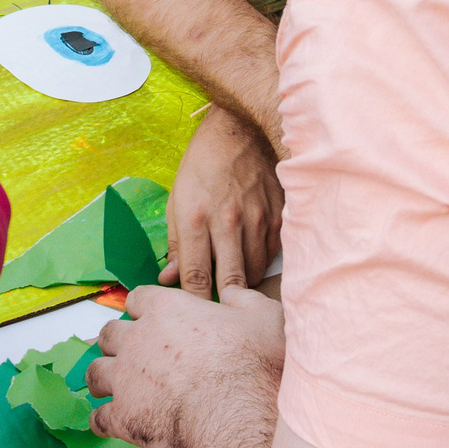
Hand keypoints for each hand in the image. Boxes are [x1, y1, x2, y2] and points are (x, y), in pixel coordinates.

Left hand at [87, 283, 284, 447]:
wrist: (237, 417)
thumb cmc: (252, 364)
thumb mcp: (262, 317)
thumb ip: (242, 300)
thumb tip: (233, 292)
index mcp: (165, 309)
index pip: (138, 298)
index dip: (144, 309)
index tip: (152, 319)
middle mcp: (137, 339)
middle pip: (109, 333)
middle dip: (118, 342)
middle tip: (134, 354)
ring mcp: (125, 379)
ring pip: (95, 373)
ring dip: (104, 378)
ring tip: (117, 388)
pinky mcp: (122, 417)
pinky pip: (98, 418)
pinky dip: (103, 421)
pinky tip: (113, 424)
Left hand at [163, 103, 281, 298]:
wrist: (241, 130)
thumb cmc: (203, 164)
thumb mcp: (177, 199)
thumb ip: (176, 242)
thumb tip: (169, 277)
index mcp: (197, 218)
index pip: (195, 276)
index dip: (192, 303)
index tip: (191, 317)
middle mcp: (229, 221)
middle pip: (229, 282)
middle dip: (221, 302)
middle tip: (216, 313)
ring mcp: (258, 219)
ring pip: (254, 272)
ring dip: (243, 283)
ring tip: (233, 286)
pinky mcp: (279, 216)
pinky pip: (272, 255)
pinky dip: (261, 262)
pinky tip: (251, 259)